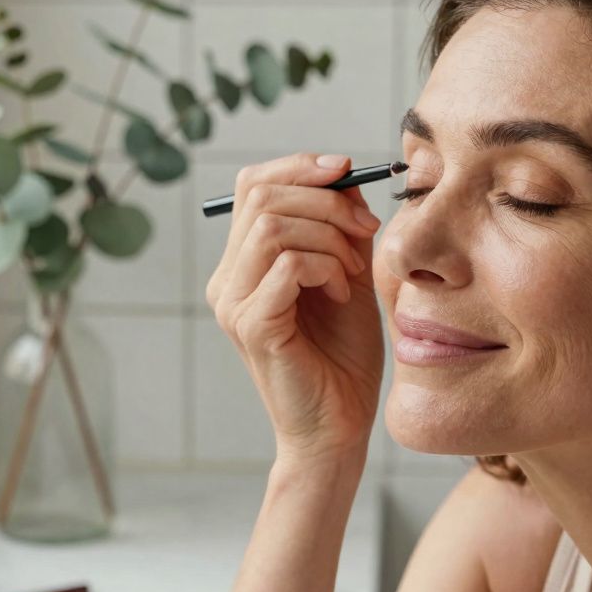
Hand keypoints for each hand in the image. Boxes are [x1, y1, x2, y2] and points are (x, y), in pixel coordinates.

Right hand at [205, 152, 385, 464]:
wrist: (339, 426)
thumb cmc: (343, 356)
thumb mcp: (348, 274)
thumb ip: (340, 226)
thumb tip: (343, 175)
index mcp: (243, 262)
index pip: (252, 184)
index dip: (298, 166)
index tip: (346, 170)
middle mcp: (227, 279)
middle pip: (260, 195)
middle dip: (324, 201)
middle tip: (364, 230)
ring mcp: (233, 303)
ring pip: (271, 225)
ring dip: (327, 237)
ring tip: (352, 271)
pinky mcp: (251, 326)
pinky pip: (285, 264)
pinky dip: (324, 266)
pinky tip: (342, 292)